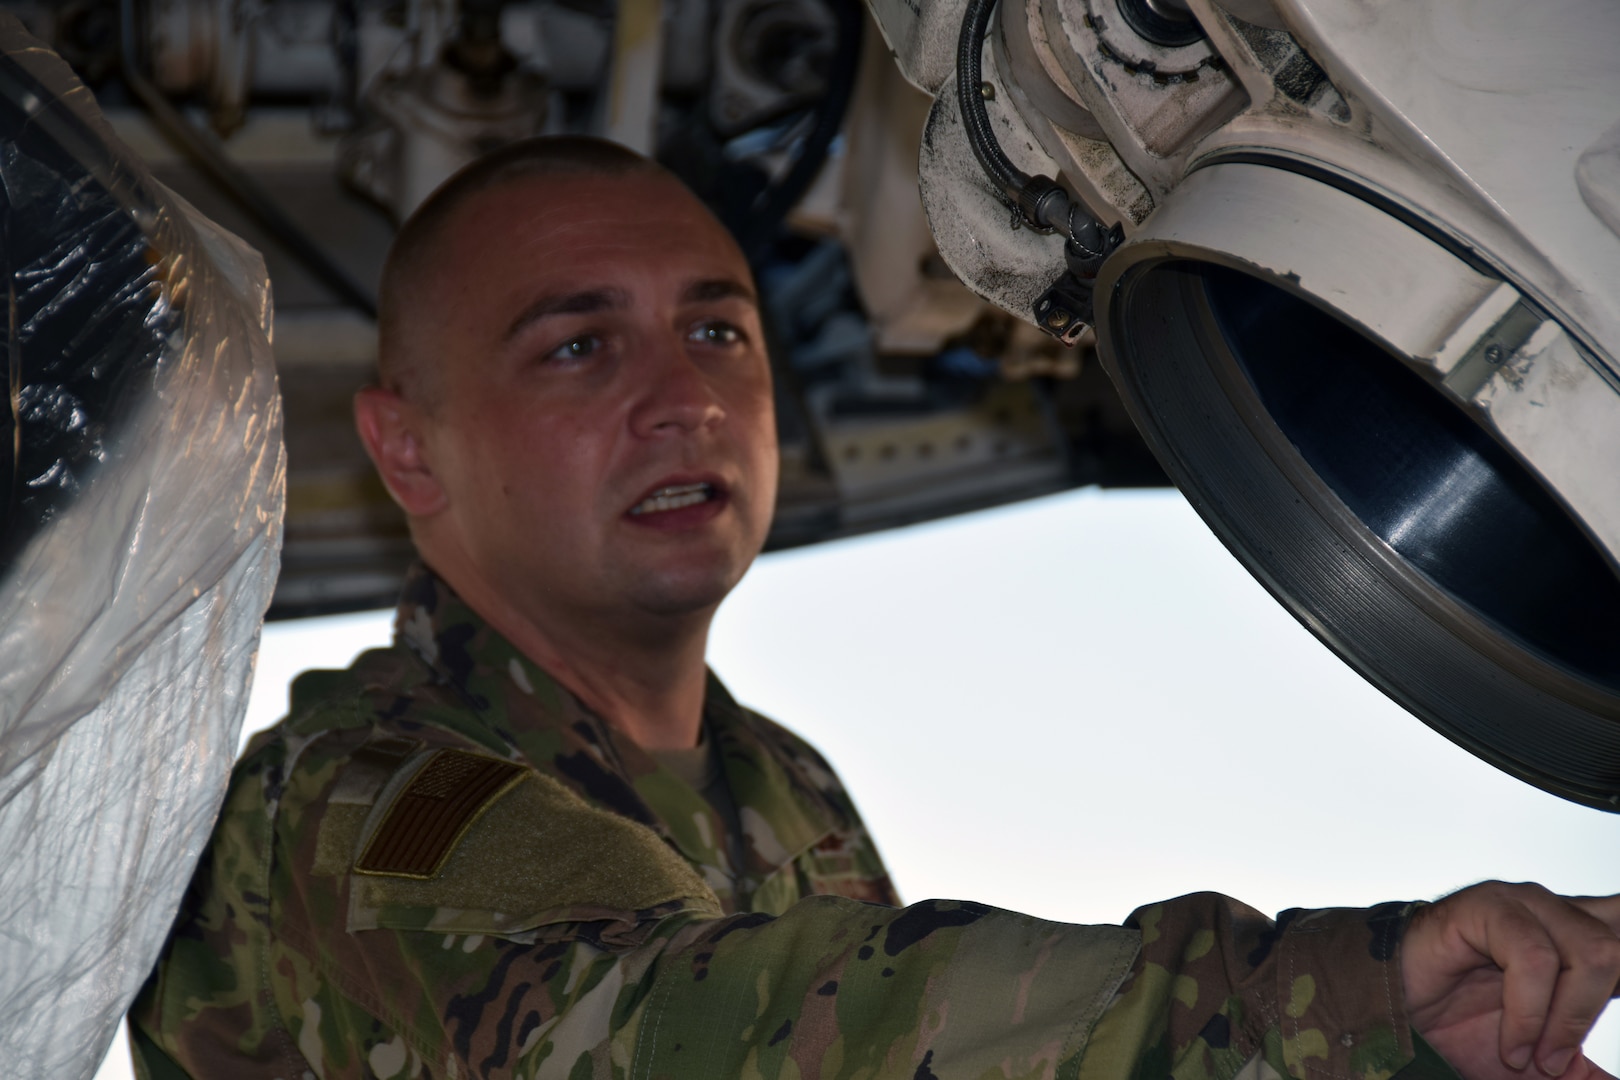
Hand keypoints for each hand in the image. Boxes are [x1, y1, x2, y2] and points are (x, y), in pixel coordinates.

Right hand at [1403, 882, 1619, 1079]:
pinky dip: (1527, 1012)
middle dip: (1590, 1014)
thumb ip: (1584, 1069)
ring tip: (1528, 1058)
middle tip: (1553, 1061)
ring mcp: (1527, 903)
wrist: (1401, 1019)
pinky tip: (1510, 1043)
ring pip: (1591, 953)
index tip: (1614, 995)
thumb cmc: (1468, 1031)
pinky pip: (1533, 957)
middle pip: (1619, 951)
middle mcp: (1564, 912)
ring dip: (1564, 1021)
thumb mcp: (1548, 1065)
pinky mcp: (1488, 906)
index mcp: (1586, 939)